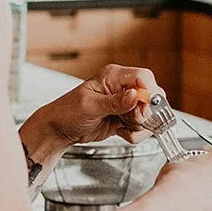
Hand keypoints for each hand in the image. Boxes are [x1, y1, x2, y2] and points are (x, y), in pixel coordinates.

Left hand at [35, 64, 160, 145]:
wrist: (60, 130)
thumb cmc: (68, 112)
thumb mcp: (89, 106)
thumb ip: (114, 102)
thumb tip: (135, 95)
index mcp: (113, 76)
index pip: (143, 77)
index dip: (148, 93)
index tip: (143, 109)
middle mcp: (122, 87)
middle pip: (151, 96)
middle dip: (145, 113)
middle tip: (131, 121)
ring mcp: (126, 103)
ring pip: (149, 114)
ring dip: (140, 126)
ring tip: (123, 128)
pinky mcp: (126, 118)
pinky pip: (142, 126)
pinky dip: (136, 133)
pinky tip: (121, 132)